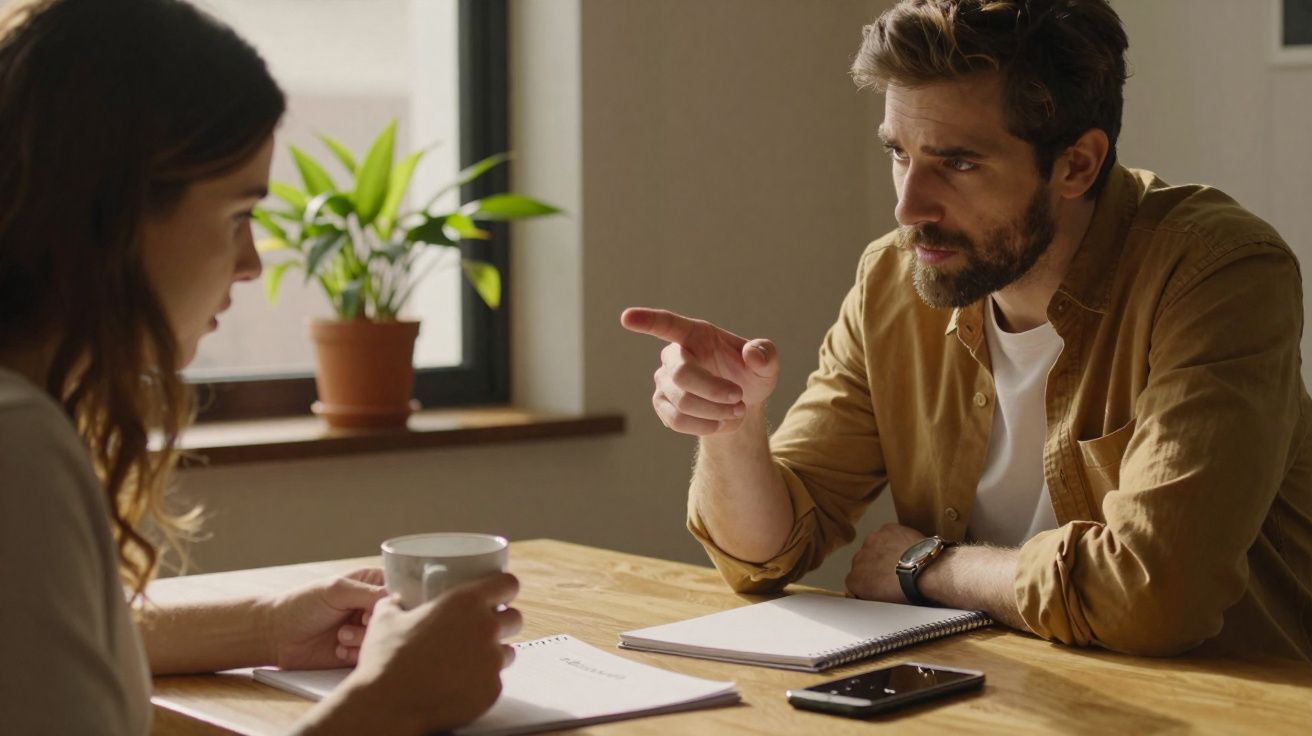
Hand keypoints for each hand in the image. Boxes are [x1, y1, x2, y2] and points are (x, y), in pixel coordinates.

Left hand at [265, 568, 387, 669]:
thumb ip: (369, 592)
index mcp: (371, 583)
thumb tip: (397, 600)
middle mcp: (372, 606)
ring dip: (363, 639)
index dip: (394, 601)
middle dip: (376, 623)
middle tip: (359, 621)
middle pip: (395, 617)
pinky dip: (355, 654)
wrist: (276, 635)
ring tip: (340, 635)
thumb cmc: (302, 604)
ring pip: (384, 638)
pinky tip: (338, 648)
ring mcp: (366, 630)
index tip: (379, 607)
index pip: (400, 588)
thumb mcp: (336, 590)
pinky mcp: (358, 651)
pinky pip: (370, 655)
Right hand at [344, 573, 522, 733]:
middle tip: (478, 631)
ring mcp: (492, 662)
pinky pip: (494, 682)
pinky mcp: (492, 691)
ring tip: (467, 662)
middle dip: (502, 622)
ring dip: (493, 654)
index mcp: (466, 602)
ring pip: (507, 652)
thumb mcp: (386, 618)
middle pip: (514, 618)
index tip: (497, 595)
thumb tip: (394, 600)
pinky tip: (459, 686)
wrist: (387, 705)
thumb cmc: (386, 658)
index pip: (508, 584)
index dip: (503, 589)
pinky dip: (481, 683)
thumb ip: (396, 603)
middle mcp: (486, 628)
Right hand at [620, 307, 778, 434]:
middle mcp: (674, 355)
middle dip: (713, 391)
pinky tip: (721, 423)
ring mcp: (664, 381)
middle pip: (681, 375)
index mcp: (695, 334)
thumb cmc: (750, 374)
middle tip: (739, 400)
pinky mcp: (662, 404)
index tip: (626, 317)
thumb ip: (766, 355)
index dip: (646, 321)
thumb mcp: (767, 364)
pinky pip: (675, 420)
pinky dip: (704, 426)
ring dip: (713, 412)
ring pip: (681, 402)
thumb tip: (751, 354)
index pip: (667, 324)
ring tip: (737, 412)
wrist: (740, 403)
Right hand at [845, 523, 927, 602]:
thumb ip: (871, 593)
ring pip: (874, 545)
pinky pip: (888, 533)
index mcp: (854, 579)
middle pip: (863, 561)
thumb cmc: (911, 590)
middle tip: (893, 572)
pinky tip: (907, 547)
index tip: (879, 584)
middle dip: (875, 565)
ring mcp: (871, 541)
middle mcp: (858, 558)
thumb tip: (875, 591)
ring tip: (902, 559)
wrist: (927, 571)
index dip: (868, 582)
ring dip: (884, 550)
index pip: (854, 580)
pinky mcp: (886, 529)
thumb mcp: (885, 602)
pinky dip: (895, 538)